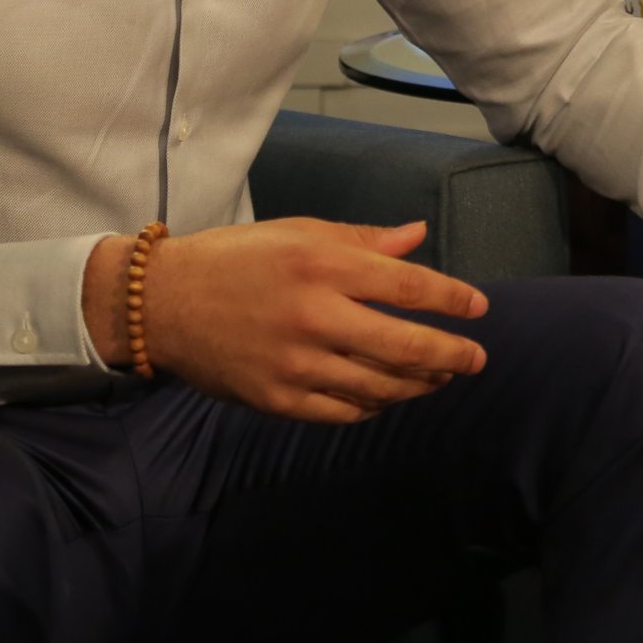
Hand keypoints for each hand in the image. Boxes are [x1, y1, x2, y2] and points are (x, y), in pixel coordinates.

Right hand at [84, 217, 489, 422]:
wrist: (163, 303)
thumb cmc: (238, 259)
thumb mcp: (298, 231)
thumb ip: (362, 240)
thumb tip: (418, 236)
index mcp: (321, 264)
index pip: (405, 284)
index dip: (450, 299)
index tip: (479, 309)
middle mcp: (313, 315)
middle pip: (402, 344)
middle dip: (450, 354)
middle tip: (476, 359)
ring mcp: (294, 363)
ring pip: (377, 385)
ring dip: (417, 383)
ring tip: (439, 376)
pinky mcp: (276, 399)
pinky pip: (341, 410)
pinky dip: (373, 405)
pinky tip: (388, 396)